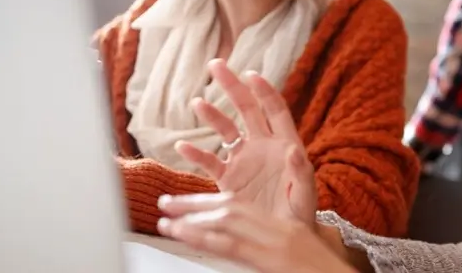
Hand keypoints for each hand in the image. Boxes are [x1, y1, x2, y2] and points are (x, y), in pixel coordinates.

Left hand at [157, 195, 358, 272]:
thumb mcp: (295, 257)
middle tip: (166, 203)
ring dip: (192, 218)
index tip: (186, 203)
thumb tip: (238, 247)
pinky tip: (185, 235)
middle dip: (195, 204)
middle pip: (232, 207)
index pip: (242, 207)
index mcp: (286, 227)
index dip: (210, 202)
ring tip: (167, 221)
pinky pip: (233, 245)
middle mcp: (280, 230)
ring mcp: (277, 243)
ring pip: (228, 221)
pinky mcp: (273, 259)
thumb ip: (268, 249)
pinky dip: (204, 237)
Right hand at [171, 59, 316, 224]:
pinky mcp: (228, 179)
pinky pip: (210, 162)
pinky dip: (196, 154)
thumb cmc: (300, 213)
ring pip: (225, 130)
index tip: (251, 74)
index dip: (264, 91)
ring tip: (197, 103)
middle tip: (216, 65)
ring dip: (212, 115)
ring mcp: (243, 160)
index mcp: (284, 144)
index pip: (275, 110)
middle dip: (232, 86)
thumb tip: (293, 150)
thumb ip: (300, 172)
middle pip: (246, 109)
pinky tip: (183, 146)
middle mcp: (262, 146)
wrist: (282, 237)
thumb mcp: (305, 194)